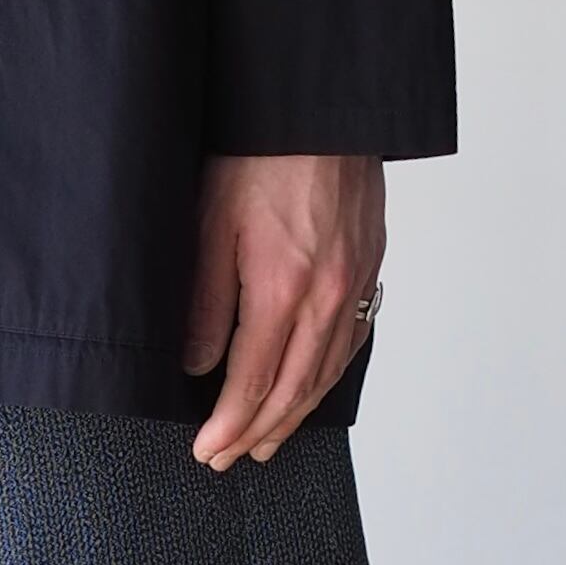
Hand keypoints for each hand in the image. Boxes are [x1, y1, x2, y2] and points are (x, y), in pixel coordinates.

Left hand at [183, 153, 384, 470]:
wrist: (319, 106)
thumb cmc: (259, 154)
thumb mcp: (208, 224)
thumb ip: (204, 302)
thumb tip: (197, 364)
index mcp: (283, 289)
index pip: (253, 382)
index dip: (229, 425)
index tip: (208, 450)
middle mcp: (327, 296)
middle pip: (294, 390)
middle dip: (258, 432)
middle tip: (228, 458)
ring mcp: (354, 283)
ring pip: (327, 372)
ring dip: (296, 415)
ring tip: (268, 441)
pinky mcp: (368, 266)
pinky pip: (353, 339)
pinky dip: (330, 376)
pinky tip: (314, 387)